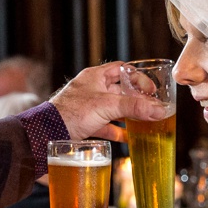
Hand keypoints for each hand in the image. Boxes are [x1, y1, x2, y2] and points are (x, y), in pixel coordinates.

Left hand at [48, 61, 171, 142]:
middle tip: (152, 108)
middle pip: (120, 91)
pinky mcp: (85, 123)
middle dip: (137, 100)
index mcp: (95, 76)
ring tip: (145, 123)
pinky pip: (106, 125)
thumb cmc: (72, 112)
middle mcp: (92, 89)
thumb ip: (134, 107)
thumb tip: (159, 110)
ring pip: (114, 109)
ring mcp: (88, 107)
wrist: (48, 133)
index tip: (151, 89)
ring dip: (129, 116)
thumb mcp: (107, 106)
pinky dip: (118, 131)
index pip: (122, 69)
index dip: (138, 77)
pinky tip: (128, 138)